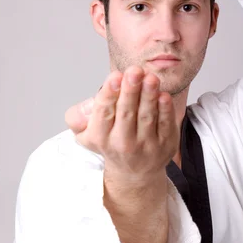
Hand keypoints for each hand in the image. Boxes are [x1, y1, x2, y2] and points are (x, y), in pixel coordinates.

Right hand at [65, 66, 178, 182]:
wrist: (134, 171)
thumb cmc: (109, 141)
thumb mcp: (85, 133)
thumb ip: (77, 117)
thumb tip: (88, 105)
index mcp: (100, 137)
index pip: (103, 113)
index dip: (110, 94)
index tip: (115, 76)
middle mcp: (123, 144)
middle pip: (126, 113)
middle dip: (131, 91)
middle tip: (134, 71)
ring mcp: (146, 146)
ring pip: (147, 117)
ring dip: (149, 96)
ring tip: (150, 78)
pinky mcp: (165, 145)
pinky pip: (165, 125)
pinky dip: (165, 110)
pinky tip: (163, 95)